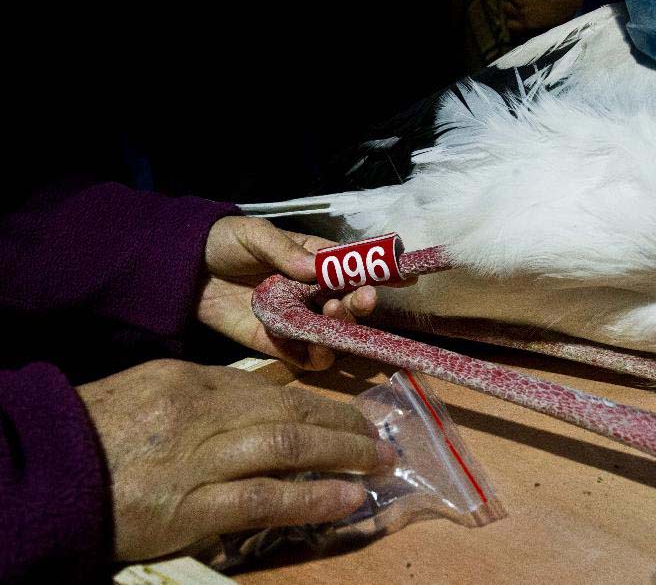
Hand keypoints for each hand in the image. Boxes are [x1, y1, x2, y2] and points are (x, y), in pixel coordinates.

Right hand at [77, 359, 393, 559]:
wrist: (45, 474)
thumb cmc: (95, 435)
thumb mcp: (151, 395)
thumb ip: (203, 398)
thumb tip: (256, 401)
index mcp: (193, 381)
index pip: (271, 389)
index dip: (317, 402)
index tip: (346, 414)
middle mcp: (205, 412)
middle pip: (290, 411)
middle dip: (341, 425)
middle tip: (377, 437)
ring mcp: (201, 457)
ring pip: (289, 445)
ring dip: (343, 455)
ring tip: (379, 464)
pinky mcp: (193, 505)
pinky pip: (266, 498)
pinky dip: (312, 497)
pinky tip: (347, 499)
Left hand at [197, 216, 376, 368]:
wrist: (180, 269)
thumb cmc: (222, 242)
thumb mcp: (253, 235)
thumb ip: (283, 250)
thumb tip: (314, 268)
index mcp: (311, 260)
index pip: (351, 267)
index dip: (377, 271)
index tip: (402, 275)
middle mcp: (309, 292)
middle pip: (348, 303)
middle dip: (361, 302)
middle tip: (364, 298)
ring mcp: (294, 318)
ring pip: (332, 331)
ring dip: (342, 326)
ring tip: (333, 312)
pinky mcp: (274, 342)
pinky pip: (303, 356)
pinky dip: (317, 356)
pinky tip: (321, 349)